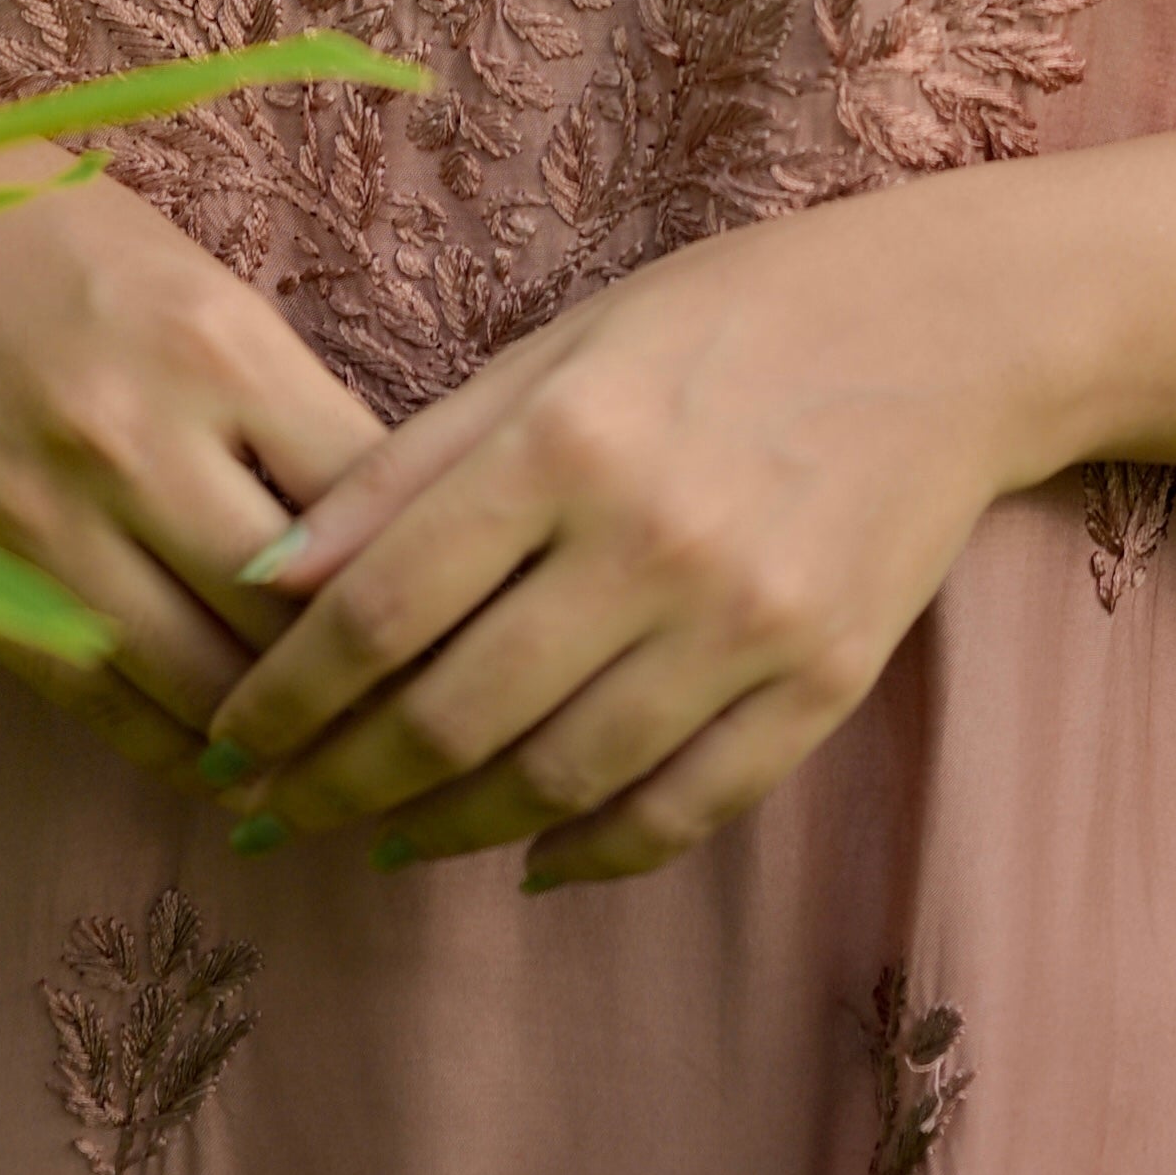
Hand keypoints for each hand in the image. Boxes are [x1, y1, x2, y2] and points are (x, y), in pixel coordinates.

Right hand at [0, 28, 384, 789]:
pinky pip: (102, 705)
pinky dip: (176, 749)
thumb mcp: (204, 284)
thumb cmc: (63, 238)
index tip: (462, 605)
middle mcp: (138, 443)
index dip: (425, 563)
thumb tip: (387, 532)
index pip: (361, 497)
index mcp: (216, 345)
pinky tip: (226, 765)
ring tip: (335, 762)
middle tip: (418, 713)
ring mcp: (49, 526)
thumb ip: (287, 404)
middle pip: (291, 616)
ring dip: (276, 737)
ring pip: (202, 685)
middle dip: (363, 676)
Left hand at [196, 123, 1175, 888]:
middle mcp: (650, 541)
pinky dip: (591, 850)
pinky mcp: (819, 684)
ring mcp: (742, 625)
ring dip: (445, 831)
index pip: (380, 608)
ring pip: (555, 781)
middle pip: (450, 714)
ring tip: (380, 838)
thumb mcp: (555, 346)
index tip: (230, 743)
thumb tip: (269, 575)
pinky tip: (529, 857)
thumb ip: (412, 465)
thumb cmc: (725, 317)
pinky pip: (681, 806)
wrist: (945, 330)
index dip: (286, 697)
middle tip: (276, 817)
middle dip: (337, 784)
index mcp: (566, 439)